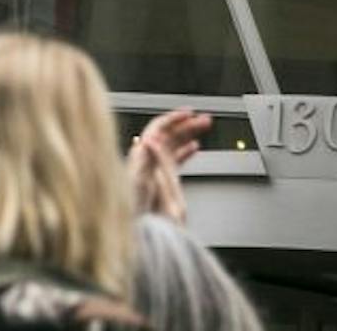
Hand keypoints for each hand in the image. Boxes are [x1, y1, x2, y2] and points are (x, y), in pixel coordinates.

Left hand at [126, 107, 209, 222]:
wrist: (131, 223)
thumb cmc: (131, 204)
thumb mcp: (139, 181)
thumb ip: (146, 160)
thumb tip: (150, 139)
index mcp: (142, 153)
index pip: (159, 127)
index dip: (174, 118)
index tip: (190, 113)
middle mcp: (147, 156)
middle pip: (169, 133)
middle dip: (187, 124)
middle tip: (205, 120)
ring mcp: (154, 165)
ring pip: (173, 143)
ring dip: (188, 133)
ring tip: (204, 128)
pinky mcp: (159, 175)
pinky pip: (174, 157)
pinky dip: (185, 149)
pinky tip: (194, 147)